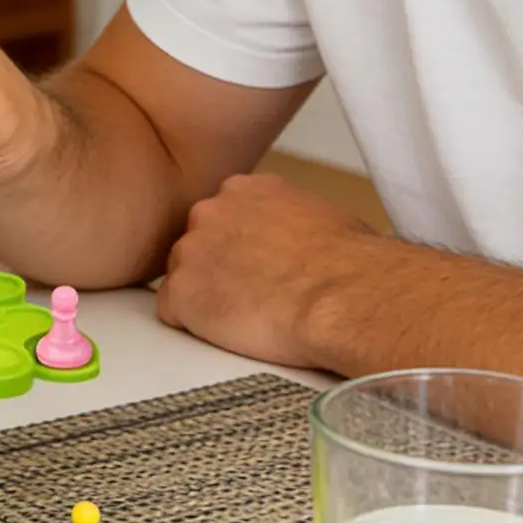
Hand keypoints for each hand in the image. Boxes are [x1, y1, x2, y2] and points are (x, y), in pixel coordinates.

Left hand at [156, 173, 381, 365]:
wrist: (343, 296)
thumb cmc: (350, 265)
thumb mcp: (321, 218)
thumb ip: (288, 221)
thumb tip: (297, 243)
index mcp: (245, 190)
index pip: (223, 218)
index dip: (238, 249)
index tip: (256, 267)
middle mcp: (210, 210)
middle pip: (197, 245)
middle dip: (217, 270)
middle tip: (251, 296)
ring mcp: (189, 250)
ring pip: (183, 278)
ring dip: (205, 297)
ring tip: (247, 317)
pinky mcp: (180, 293)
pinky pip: (172, 312)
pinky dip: (194, 325)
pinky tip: (230, 331)